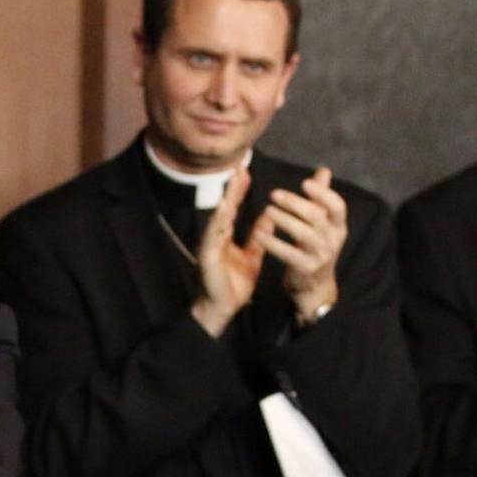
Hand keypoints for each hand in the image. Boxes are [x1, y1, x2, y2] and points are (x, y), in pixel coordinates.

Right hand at [192, 167, 266, 336]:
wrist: (222, 309)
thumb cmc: (234, 286)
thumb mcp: (252, 257)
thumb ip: (259, 237)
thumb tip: (269, 218)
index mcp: (225, 237)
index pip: (233, 210)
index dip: (239, 192)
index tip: (245, 173)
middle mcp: (216, 237)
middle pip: (224, 209)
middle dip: (232, 189)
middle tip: (239, 168)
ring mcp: (210, 246)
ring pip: (219, 218)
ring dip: (226, 199)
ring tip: (234, 182)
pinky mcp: (207, 256)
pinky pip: (213, 236)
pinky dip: (218, 221)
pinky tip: (223, 208)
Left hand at [262, 166, 345, 311]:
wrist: (313, 287)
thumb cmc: (315, 248)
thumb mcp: (322, 224)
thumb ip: (321, 198)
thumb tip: (324, 170)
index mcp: (338, 226)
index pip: (338, 206)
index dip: (323, 193)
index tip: (305, 183)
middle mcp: (333, 240)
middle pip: (316, 216)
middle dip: (295, 203)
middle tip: (274, 194)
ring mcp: (321, 256)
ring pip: (303, 233)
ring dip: (283, 220)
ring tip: (267, 210)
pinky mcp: (306, 269)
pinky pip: (288, 253)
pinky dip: (273, 243)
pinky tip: (260, 234)